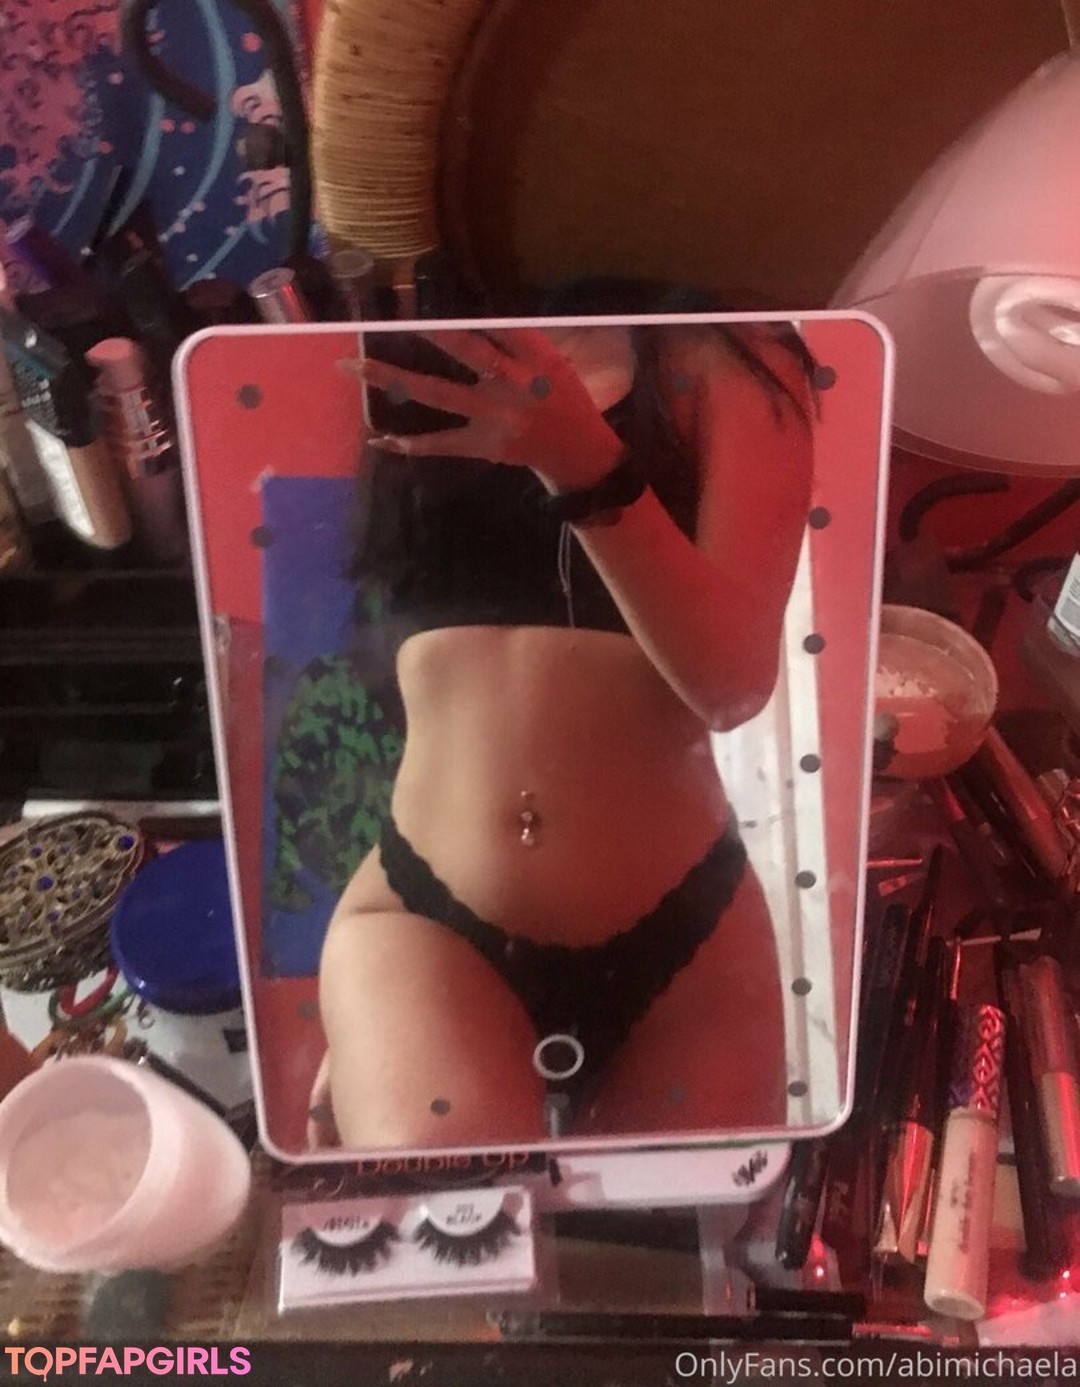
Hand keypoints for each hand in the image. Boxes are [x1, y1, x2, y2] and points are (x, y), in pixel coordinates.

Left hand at [342, 328, 624, 490]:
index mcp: (535, 358)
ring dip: (392, 378)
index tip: (436, 290)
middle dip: (430, 332)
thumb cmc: (564, 399)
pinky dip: (408, 444)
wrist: (578, 453)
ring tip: (352, 365)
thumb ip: (519, 340)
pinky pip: (439, 444)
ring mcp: (494, 417)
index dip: (469, 306)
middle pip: (466, 351)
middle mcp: (513, 384)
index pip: (500, 323)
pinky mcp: (482, 445)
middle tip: (390, 314)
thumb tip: (474, 312)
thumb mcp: (555, 362)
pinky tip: (378, 440)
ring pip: (436, 394)